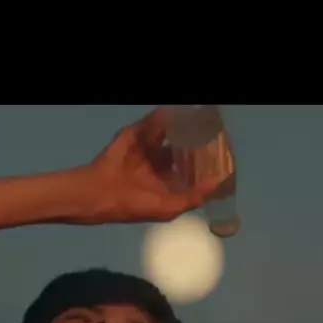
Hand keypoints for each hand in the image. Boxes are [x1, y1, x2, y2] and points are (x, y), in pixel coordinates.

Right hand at [78, 107, 221, 223]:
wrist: (101, 193)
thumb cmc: (136, 204)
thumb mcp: (170, 208)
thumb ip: (194, 196)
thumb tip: (218, 182)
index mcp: (167, 180)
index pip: (192, 167)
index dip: (206, 161)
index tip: (222, 154)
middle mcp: (159, 161)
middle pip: (184, 146)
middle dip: (198, 140)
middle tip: (214, 132)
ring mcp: (147, 146)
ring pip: (171, 132)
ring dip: (185, 126)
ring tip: (202, 120)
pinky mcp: (135, 133)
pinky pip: (154, 122)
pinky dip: (165, 118)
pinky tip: (181, 115)